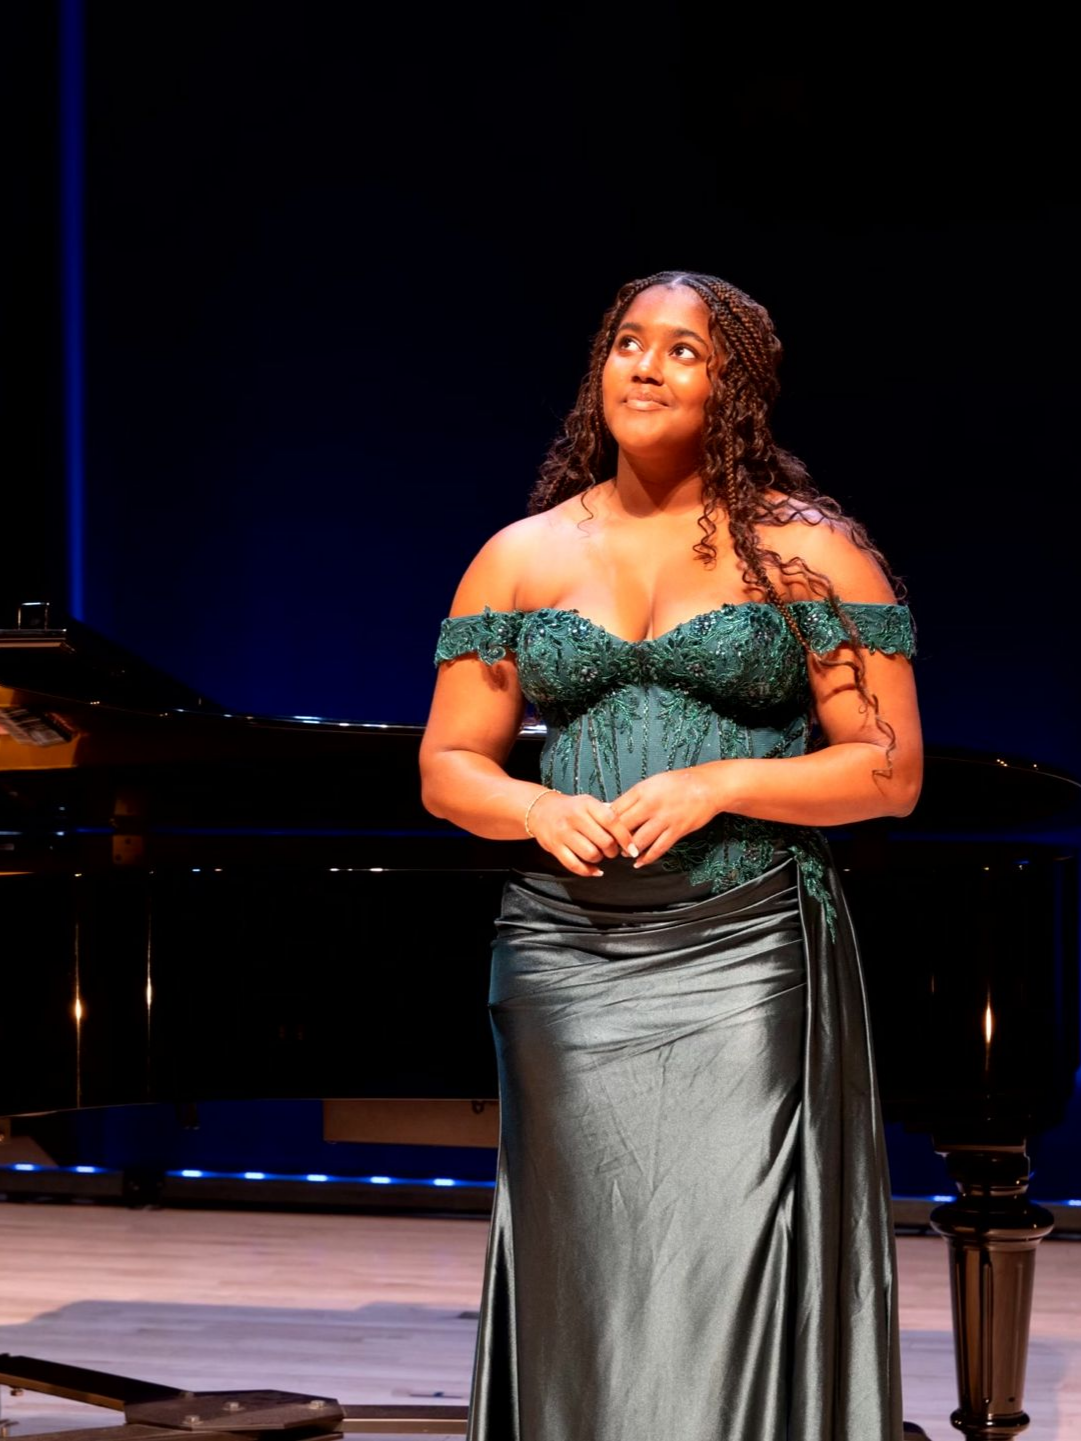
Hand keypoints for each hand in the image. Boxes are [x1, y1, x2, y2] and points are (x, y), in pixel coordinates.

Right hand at [527, 791, 638, 877]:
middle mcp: (575, 817)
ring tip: (599, 855)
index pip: (612, 821)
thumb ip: (609, 814)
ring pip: (591, 854)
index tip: (633, 848)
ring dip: (600, 859)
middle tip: (612, 850)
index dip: (625, 837)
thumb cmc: (572, 809)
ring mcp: (563, 833)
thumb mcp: (589, 803)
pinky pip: (575, 865)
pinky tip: (595, 870)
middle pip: (604, 841)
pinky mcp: (555, 847)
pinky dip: (588, 871)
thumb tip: (633, 830)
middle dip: (613, 851)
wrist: (540, 810)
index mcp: (587, 804)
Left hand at [610, 766, 724, 866]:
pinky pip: (658, 849)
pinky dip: (647, 858)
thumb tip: (609, 810)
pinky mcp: (677, 830)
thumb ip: (631, 798)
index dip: (605, 824)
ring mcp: (665, 818)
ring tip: (625, 853)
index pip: (615, 810)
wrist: (707, 786)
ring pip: (639, 841)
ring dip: (629, 851)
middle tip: (610, 847)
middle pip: (623, 827)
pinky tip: (639, 862)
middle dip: (614, 840)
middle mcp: (651, 804)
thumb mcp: (650, 784)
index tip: (602, 832)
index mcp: (641, 791)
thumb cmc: (676, 784)